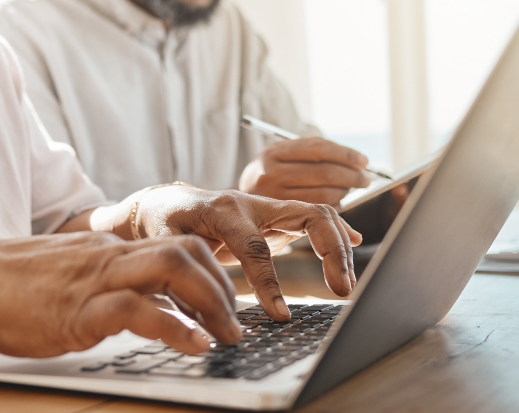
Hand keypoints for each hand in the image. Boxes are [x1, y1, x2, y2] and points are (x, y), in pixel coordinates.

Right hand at [0, 233, 243, 356]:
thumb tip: (121, 303)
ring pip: (172, 267)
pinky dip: (175, 328)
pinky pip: (139, 310)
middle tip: (235, 324)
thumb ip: (94, 281)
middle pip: (186, 250)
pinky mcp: (80, 308)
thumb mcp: (60, 275)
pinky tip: (193, 346)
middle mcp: (108, 256)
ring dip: (210, 303)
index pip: (173, 245)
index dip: (209, 272)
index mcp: (105, 248)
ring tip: (224, 335)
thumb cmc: (3, 285)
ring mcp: (95, 279)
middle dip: (221, 287)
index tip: (224, 302)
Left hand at [137, 185, 361, 320]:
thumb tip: (205, 318)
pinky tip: (355, 243)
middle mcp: (252, 203)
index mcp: (223, 211)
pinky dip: (336, 230)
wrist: (166, 200)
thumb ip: (184, 276)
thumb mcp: (165, 246)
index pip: (254, 247)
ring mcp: (268, 206)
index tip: (281, 316)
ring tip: (345, 284)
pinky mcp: (277, 215)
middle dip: (329, 252)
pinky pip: (314, 216)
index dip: (270, 283)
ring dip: (338, 246)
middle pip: (307, 216)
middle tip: (341, 291)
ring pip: (318, 213)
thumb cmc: (164, 224)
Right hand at [239, 137, 370, 205]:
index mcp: (273, 152)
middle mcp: (269, 172)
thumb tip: (359, 164)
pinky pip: (316, 210)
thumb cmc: (271, 181)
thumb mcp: (285, 163)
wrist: (235, 207)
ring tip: (350, 189)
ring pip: (323, 193)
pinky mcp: (279, 217)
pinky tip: (336, 201)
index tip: (362, 161)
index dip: (345, 154)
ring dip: (344, 191)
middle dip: (351, 175)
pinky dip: (333, 205)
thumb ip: (316, 161)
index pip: (317, 148)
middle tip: (365, 179)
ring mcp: (272, 196)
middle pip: (323, 172)